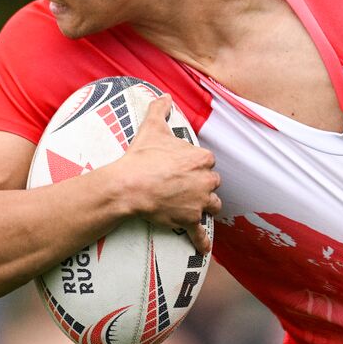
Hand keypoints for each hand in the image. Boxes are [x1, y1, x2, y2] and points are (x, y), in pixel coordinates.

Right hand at [109, 95, 221, 254]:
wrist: (129, 186)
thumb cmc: (141, 157)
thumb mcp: (152, 129)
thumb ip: (160, 109)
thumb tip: (164, 95)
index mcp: (201, 158)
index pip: (208, 161)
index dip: (197, 165)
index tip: (186, 167)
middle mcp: (206, 180)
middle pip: (213, 184)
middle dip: (203, 185)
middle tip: (187, 186)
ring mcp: (199, 202)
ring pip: (212, 206)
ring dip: (206, 207)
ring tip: (195, 208)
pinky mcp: (190, 220)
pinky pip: (199, 233)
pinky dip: (201, 241)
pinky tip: (204, 248)